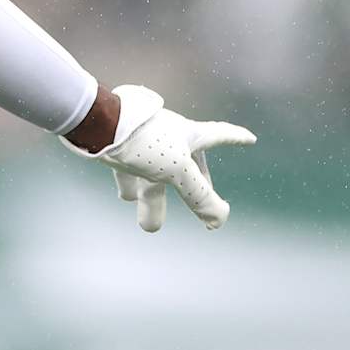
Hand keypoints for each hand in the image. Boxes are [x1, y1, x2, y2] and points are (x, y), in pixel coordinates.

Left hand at [64, 85, 255, 231]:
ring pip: (154, 174)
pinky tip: (126, 199)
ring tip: (151, 226)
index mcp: (189, 135)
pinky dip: (130, 184)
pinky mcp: (120, 144)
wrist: (98, 123)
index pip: (220, 135)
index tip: (250, 138)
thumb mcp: (178, 171)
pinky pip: (129, 168)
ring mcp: (144, 139)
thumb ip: (200, 196)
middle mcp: (169, 134)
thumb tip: (218, 220)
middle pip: (187, 164)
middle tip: (201, 199)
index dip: (236, 138)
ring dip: (155, 199)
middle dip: (193, 186)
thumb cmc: (144, 141)